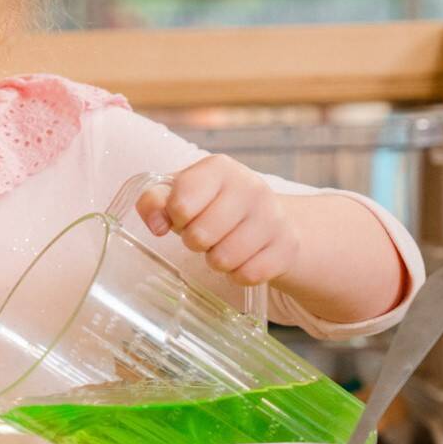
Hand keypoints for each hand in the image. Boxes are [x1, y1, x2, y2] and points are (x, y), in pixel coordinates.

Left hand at [135, 155, 299, 286]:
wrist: (265, 218)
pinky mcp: (288, 246)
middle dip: (194, 242)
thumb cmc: (211, 205)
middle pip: (200, 236)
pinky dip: (238, 274)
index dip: (174, 218)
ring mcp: (273, 217)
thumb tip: (156, 224)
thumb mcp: (180, 193)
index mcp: (219, 168)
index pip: (180, 204)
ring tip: (222, 246)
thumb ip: (154, 201)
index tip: (181, 217)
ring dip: (216, 260)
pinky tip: (242, 258)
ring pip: (224, 259)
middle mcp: (251, 187)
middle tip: (203, 235)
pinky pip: (248, 275)